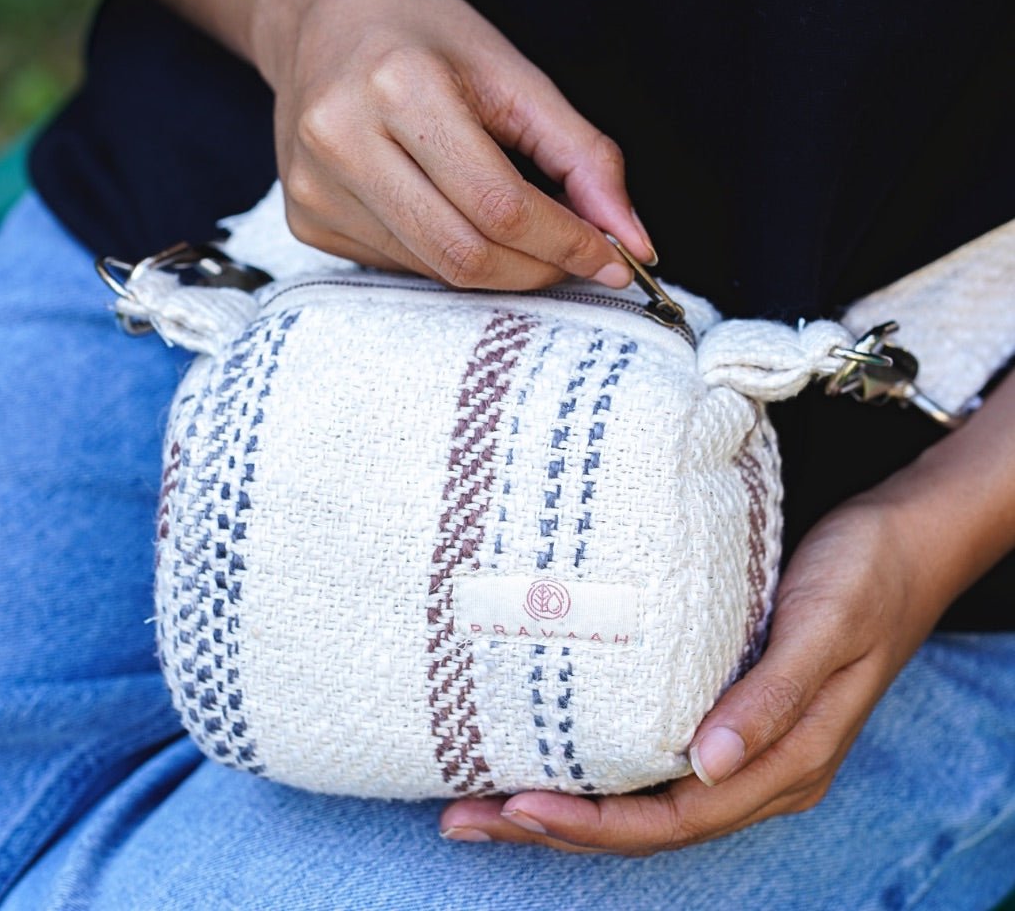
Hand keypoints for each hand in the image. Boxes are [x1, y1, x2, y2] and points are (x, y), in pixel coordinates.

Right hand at [60, 0, 652, 289]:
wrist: (322, 17)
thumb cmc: (426, 38)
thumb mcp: (514, 73)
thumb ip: (583, 156)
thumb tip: (634, 241)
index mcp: (398, 85)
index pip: (500, 204)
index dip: (567, 243)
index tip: (614, 258)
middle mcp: (341, 139)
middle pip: (465, 253)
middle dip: (538, 269)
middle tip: (577, 258)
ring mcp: (314, 187)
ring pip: (435, 271)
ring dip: (499, 270)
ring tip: (524, 235)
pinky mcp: (304, 220)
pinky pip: (401, 268)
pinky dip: (448, 260)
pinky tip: (454, 217)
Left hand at [439, 490, 944, 853]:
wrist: (902, 542)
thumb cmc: (865, 579)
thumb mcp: (824, 630)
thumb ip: (773, 699)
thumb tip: (709, 764)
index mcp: (787, 764)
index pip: (675, 817)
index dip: (594, 822)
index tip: (519, 806)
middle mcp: (760, 769)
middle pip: (647, 821)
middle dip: (557, 826)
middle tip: (466, 817)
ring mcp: (745, 744)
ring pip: (646, 797)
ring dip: (569, 805)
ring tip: (488, 799)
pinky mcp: (731, 710)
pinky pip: (656, 758)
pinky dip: (599, 766)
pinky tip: (555, 752)